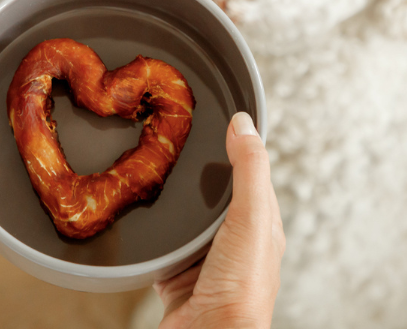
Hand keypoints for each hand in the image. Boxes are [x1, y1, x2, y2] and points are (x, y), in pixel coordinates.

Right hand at [154, 112, 284, 327]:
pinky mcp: (178, 276)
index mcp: (262, 225)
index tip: (220, 118)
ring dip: (175, 202)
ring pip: (188, 219)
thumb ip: (249, 171)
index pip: (252, 175)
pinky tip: (145, 219)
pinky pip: (164, 247)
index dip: (239, 147)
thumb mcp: (250, 218)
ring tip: (157, 171)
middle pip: (215, 195)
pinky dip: (154, 234)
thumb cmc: (240, 288)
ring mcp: (206, 260)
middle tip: (178, 141)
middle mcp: (236, 242)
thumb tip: (244, 125)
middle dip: (199, 172)